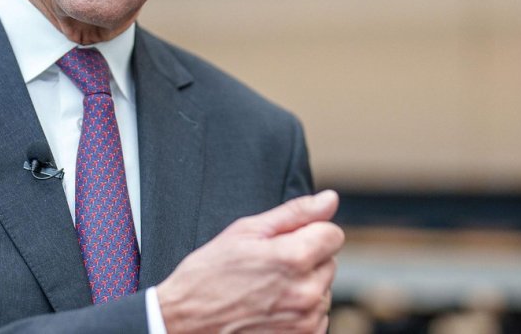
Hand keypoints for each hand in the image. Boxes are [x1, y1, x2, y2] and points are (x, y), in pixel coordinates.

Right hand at [155, 190, 343, 333]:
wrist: (187, 321)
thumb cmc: (209, 274)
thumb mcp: (246, 231)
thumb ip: (295, 213)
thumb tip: (329, 199)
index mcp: (294, 258)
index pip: (333, 234)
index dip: (308, 231)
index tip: (285, 239)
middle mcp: (307, 292)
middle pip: (329, 261)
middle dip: (305, 257)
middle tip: (268, 264)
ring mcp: (307, 321)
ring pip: (323, 289)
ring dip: (303, 285)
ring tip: (266, 287)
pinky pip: (317, 316)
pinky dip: (300, 310)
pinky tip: (271, 307)